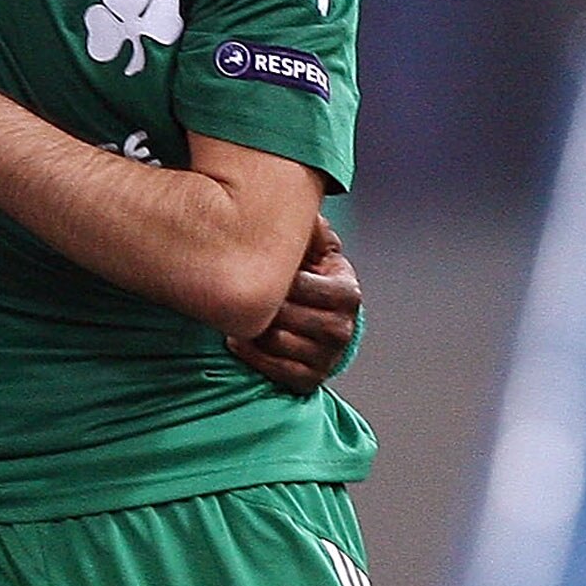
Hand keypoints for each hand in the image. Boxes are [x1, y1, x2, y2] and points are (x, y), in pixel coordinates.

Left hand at [230, 215, 361, 393]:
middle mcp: (343, 327)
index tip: (260, 270)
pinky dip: (249, 352)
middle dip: (259, 303)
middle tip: (239, 292)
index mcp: (347, 292)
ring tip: (239, 315)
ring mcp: (328, 357)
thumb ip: (308, 228)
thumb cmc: (308, 279)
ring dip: (249, 328)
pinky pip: (271, 368)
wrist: (315, 325)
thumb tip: (300, 207)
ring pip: (273, 341)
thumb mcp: (314, 249)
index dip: (278, 279)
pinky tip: (238, 339)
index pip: (304, 286)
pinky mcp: (308, 379)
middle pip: (284, 315)